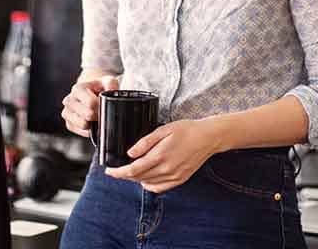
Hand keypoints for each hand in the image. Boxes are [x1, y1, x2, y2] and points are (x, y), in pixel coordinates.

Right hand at [60, 75, 117, 137]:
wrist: (90, 93)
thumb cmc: (99, 87)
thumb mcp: (106, 81)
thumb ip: (111, 83)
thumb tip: (112, 90)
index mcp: (77, 89)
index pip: (91, 103)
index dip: (101, 106)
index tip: (105, 105)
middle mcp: (69, 101)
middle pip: (87, 115)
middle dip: (98, 115)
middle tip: (102, 112)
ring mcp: (67, 113)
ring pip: (83, 125)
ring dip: (93, 123)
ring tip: (97, 117)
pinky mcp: (69, 124)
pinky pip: (82, 132)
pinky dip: (89, 130)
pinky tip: (92, 122)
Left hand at [104, 119, 221, 192]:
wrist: (208, 138)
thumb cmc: (186, 130)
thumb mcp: (163, 129)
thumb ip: (145, 142)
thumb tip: (130, 154)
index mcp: (160, 156)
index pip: (133, 170)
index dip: (118, 173)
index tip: (109, 171)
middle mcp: (166, 170)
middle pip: (138, 178)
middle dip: (125, 175)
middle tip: (118, 168)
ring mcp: (174, 177)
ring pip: (148, 184)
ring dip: (136, 179)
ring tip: (132, 169)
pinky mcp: (179, 180)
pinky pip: (159, 188)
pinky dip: (149, 185)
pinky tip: (147, 177)